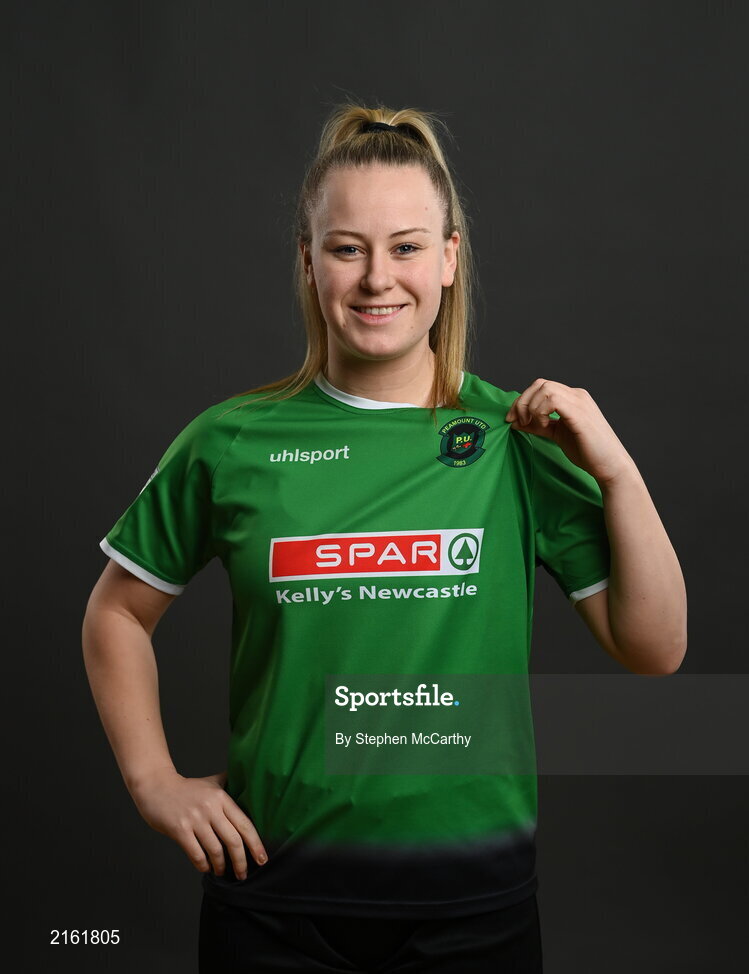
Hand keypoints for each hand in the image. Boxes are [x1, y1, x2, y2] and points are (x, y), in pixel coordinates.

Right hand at [130, 768, 267, 879]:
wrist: (156, 786)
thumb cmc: (187, 788)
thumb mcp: (212, 782)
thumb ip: (230, 784)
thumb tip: (251, 785)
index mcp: (221, 797)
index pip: (244, 823)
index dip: (256, 844)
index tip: (263, 859)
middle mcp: (210, 808)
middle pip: (233, 840)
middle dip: (241, 861)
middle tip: (243, 874)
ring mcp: (194, 819)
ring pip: (215, 850)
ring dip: (221, 866)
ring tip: (223, 871)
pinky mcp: (179, 830)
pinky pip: (196, 854)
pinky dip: (203, 865)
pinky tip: (206, 867)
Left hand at [505, 378, 633, 485]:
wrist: (610, 465)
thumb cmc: (587, 451)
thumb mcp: (556, 434)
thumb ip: (538, 425)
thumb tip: (516, 422)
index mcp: (572, 398)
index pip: (541, 386)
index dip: (522, 400)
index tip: (512, 419)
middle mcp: (577, 395)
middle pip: (540, 384)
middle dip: (522, 402)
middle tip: (518, 422)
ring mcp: (579, 402)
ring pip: (545, 388)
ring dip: (531, 407)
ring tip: (535, 425)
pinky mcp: (579, 413)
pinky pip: (553, 400)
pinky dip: (541, 411)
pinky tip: (543, 425)